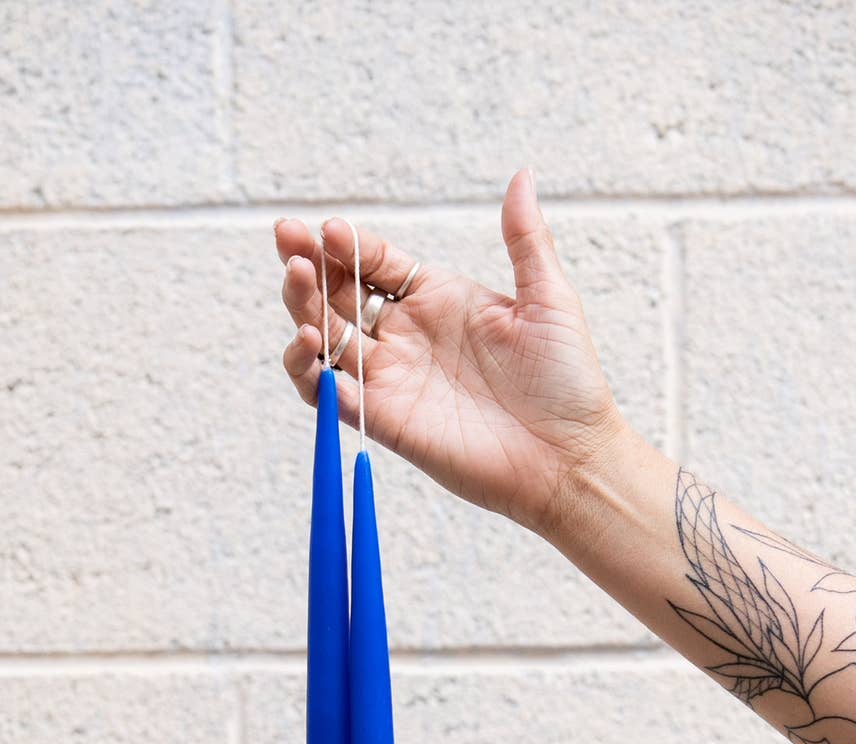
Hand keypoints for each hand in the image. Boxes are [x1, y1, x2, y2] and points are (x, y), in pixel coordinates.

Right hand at [275, 167, 629, 536]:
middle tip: (288, 242)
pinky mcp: (384, 421)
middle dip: (308, 266)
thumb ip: (525, 238)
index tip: (331, 229)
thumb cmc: (566, 381)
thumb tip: (522, 174)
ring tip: (297, 283)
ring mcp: (392, 379)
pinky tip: (310, 347)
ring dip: (303, 311)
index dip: (349, 244)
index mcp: (438, 300)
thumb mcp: (548, 298)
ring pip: (326, 339)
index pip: (375, 262)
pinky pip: (331, 396)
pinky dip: (310, 374)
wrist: (566, 457)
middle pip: (339, 294)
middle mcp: (407, 337)